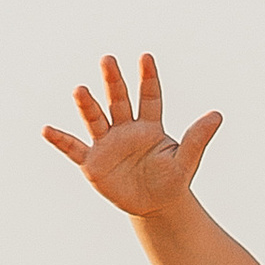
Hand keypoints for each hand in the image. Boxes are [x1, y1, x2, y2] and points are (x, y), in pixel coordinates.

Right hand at [42, 52, 222, 216]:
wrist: (156, 206)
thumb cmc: (171, 181)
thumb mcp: (186, 160)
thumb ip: (197, 138)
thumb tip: (217, 115)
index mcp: (150, 125)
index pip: (149, 96)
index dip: (148, 78)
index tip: (146, 57)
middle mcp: (126, 129)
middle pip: (119, 100)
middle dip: (114, 81)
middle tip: (108, 59)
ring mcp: (107, 144)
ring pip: (96, 119)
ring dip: (87, 105)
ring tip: (80, 89)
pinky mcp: (93, 163)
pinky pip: (74, 148)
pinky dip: (61, 140)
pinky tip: (47, 130)